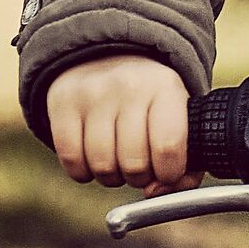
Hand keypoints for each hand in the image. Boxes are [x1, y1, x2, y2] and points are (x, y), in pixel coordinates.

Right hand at [45, 55, 199, 191]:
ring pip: (102, 167)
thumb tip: (155, 194)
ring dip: (112, 177)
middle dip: (140, 177)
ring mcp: (93, 93)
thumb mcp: (180, 117)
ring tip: (118, 161)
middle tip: (140, 166)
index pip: (168, 146)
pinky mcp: (62, 103)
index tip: (167, 173)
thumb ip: (186, 165)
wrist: (108, 54)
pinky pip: (72, 161)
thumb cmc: (151, 100)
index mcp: (167, 88)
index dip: (169, 173)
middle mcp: (129, 86)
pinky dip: (83, 172)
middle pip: (134, 163)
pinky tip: (93, 159)